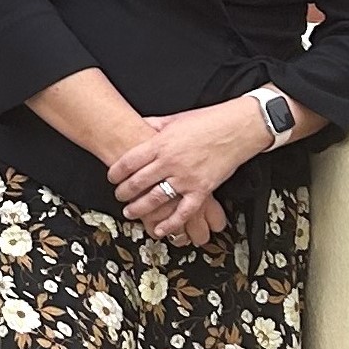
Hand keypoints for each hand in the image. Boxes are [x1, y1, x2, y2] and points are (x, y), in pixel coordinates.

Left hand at [109, 104, 254, 242]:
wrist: (236, 128)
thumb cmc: (208, 121)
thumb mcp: (175, 119)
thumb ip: (154, 125)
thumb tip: (138, 125)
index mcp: (161, 144)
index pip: (130, 162)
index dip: (116, 172)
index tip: (112, 177)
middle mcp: (170, 162)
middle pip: (138, 182)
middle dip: (124, 192)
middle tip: (118, 195)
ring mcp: (186, 178)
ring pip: (155, 199)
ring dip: (139, 208)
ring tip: (130, 212)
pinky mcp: (201, 190)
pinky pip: (183, 212)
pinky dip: (170, 223)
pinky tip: (159, 229)